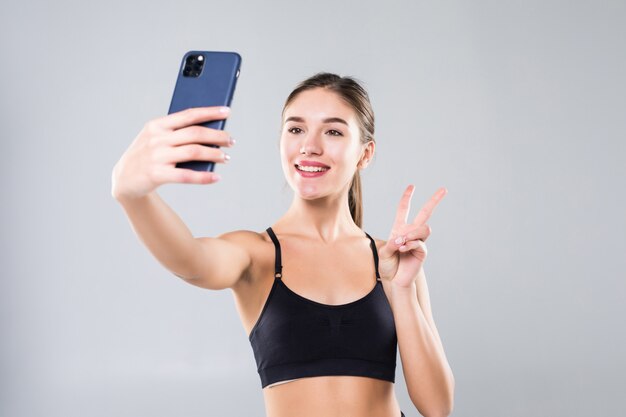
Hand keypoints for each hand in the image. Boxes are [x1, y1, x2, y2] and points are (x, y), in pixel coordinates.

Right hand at [111, 106, 234, 200]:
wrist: (124, 179)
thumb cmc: (147, 155)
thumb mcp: (156, 139)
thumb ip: (178, 134)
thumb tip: (211, 135)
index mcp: (157, 125)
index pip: (188, 115)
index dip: (210, 112)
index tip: (227, 111)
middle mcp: (157, 139)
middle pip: (195, 133)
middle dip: (217, 136)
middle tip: (231, 141)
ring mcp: (156, 157)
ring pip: (193, 152)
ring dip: (214, 154)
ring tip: (226, 157)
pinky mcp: (157, 174)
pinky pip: (186, 175)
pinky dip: (204, 177)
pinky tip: (216, 177)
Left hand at [377, 185, 446, 286]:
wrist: (394, 280)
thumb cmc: (387, 266)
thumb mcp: (384, 252)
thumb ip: (392, 243)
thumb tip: (403, 239)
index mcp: (400, 229)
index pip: (404, 210)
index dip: (407, 197)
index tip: (412, 186)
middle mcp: (411, 233)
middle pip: (425, 213)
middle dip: (434, 200)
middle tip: (444, 189)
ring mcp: (418, 241)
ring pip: (424, 228)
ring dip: (411, 234)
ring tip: (401, 244)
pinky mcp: (423, 251)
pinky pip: (419, 242)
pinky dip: (409, 245)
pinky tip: (402, 250)